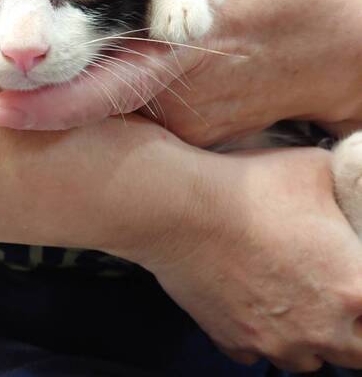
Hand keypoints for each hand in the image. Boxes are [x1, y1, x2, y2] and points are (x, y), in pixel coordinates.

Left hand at [0, 0, 361, 144]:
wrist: (347, 64)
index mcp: (202, 33)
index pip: (119, 72)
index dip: (58, 100)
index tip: (0, 112)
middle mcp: (184, 89)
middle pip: (97, 99)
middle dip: (38, 92)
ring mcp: (185, 122)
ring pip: (110, 109)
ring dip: (65, 90)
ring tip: (25, 68)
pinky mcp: (187, 135)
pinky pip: (133, 115)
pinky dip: (102, 92)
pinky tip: (91, 68)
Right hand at [116, 146, 361, 371]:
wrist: (180, 208)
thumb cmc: (244, 187)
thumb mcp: (314, 167)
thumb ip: (344, 184)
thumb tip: (349, 181)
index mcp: (354, 289)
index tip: (357, 286)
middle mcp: (320, 328)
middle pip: (357, 353)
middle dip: (354, 330)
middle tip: (334, 294)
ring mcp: (274, 340)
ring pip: (307, 360)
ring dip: (309, 336)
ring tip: (293, 299)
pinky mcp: (233, 340)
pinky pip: (258, 351)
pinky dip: (261, 334)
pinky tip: (253, 301)